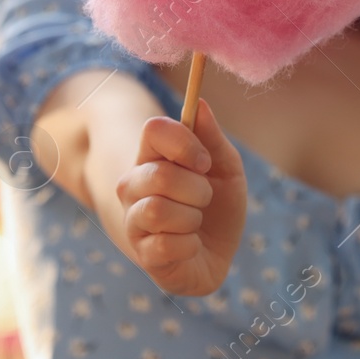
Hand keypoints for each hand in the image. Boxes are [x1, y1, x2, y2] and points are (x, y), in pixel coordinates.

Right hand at [115, 100, 245, 295]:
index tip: (205, 162)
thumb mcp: (226, 169)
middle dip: (198, 190)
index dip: (184, 143)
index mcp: (153, 157)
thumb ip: (212, 138)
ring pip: (158, 210)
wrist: (214, 255)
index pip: (153, 129)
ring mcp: (134, 220)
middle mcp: (133, 185)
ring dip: (192, 218)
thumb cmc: (218, 207)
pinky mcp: (143, 253)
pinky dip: (190, 245)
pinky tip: (190, 245)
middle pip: (161, 175)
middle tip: (204, 199)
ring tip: (195, 222)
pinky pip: (166, 244)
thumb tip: (199, 103)